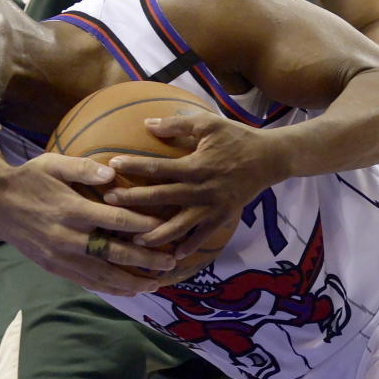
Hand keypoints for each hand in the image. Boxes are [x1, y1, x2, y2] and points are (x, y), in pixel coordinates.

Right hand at [0, 145, 177, 295]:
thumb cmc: (29, 179)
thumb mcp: (53, 164)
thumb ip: (83, 168)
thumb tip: (113, 174)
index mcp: (71, 210)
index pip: (116, 221)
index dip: (143, 227)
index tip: (166, 229)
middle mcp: (67, 237)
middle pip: (114, 254)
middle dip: (145, 260)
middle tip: (170, 262)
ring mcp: (60, 256)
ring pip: (102, 275)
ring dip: (131, 282)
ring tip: (156, 284)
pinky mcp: (54, 267)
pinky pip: (86, 282)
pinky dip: (109, 288)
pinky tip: (128, 291)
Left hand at [104, 111, 287, 256]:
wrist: (270, 159)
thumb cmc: (237, 138)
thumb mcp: (209, 124)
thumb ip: (177, 124)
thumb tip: (147, 123)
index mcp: (196, 166)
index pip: (159, 168)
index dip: (135, 166)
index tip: (112, 165)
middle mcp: (202, 190)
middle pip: (162, 198)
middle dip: (133, 201)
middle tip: (108, 203)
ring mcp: (212, 207)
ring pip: (179, 226)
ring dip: (156, 234)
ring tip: (134, 240)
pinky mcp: (222, 217)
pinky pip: (202, 236)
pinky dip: (188, 247)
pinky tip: (171, 256)